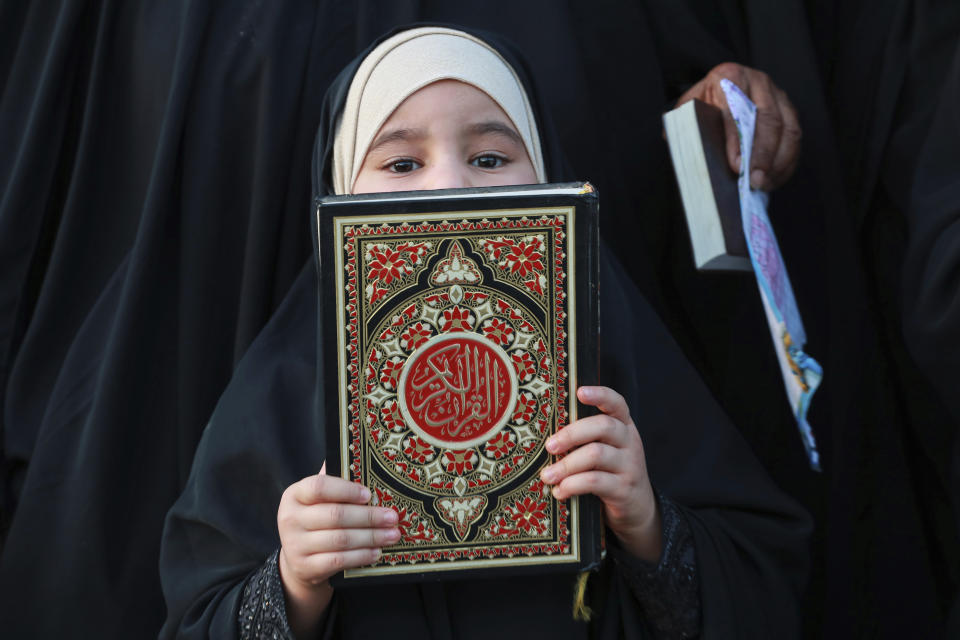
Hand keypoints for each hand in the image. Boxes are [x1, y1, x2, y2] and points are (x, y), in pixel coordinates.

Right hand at [277, 463, 398, 637]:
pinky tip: (377, 552)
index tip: (369, 494)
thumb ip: (335, 482)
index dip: (346, 489)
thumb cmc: (316, 520)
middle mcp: (290, 518)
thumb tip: (361, 456)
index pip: (318, 487)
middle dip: (368, 516)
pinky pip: (338, 560)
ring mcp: (295, 545)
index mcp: (295, 494)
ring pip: (340, 540)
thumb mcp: (318, 500)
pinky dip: (361, 556)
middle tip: (393, 517)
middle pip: (335, 515)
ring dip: (371, 537)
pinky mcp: (305, 567)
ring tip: (392, 534)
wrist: (298, 561)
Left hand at [539, 386, 661, 562]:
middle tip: (549, 446)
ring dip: (566, 465)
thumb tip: (544, 433)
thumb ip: (586, 438)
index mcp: (623, 426)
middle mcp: (629, 442)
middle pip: (603, 426)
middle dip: (571, 434)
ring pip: (596, 455)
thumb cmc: (609, 471)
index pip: (617, 404)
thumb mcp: (605, 449)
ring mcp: (629, 465)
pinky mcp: (624, 489)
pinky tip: (559, 491)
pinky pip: (595, 482)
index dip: (600, 395)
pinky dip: (573, 485)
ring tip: (547, 476)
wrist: (637, 507)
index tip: (580, 391)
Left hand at [676, 62, 801, 190]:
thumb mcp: (688, 110)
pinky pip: (795, 138)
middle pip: (768, 119)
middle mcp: (758, 81)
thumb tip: (688, 151)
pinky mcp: (789, 110)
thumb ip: (686, 126)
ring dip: (777, 161)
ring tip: (763, 183)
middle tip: (753, 180)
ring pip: (787, 128)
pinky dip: (787, 162)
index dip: (736, 139)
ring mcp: (777, 95)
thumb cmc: (703, 103)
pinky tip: (774, 178)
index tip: (735, 165)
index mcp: (729, 77)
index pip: (736, 109)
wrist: (720, 89)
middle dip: (762, 154)